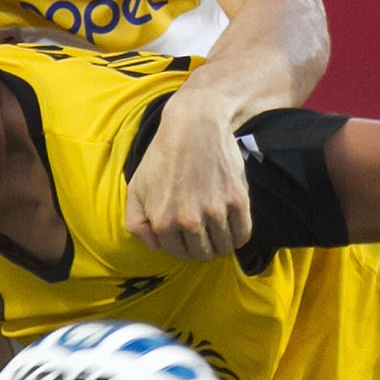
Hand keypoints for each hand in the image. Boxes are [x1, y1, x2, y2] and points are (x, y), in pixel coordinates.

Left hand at [126, 96, 253, 260]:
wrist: (195, 125)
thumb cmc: (163, 155)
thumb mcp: (136, 188)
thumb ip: (136, 223)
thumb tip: (154, 247)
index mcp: (162, 221)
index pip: (178, 254)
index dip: (184, 249)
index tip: (189, 239)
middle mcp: (188, 220)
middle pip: (203, 255)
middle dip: (204, 248)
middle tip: (206, 234)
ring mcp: (215, 211)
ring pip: (224, 247)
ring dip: (222, 242)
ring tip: (219, 228)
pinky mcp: (237, 200)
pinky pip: (243, 234)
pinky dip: (239, 235)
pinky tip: (233, 224)